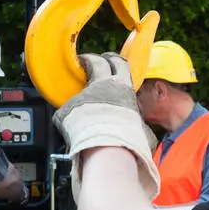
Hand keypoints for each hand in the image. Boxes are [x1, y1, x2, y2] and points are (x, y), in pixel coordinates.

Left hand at [52, 53, 158, 200]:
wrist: (107, 150)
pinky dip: (69, 116)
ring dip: (79, 91)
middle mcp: (101, 85)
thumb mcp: (141, 128)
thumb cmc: (128, 141)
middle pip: (95, 62)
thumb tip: (139, 129)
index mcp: (122, 86)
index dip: (113, 60)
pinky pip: (66, 110)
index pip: (118, 63)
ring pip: (78, 87)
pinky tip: (71, 126)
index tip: (109, 59)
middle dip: (91, 60)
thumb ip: (136, 121)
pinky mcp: (66, 109)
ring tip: (79, 102)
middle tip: (87, 62)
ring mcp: (82, 96)